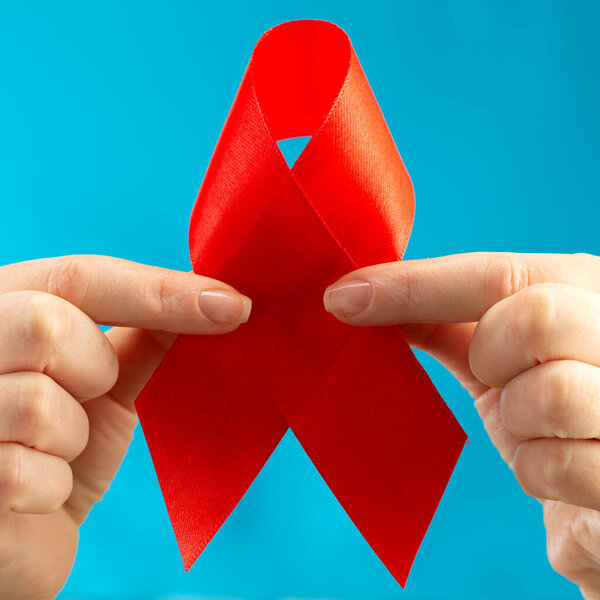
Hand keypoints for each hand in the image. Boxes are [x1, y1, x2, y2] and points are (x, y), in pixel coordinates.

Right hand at [0, 255, 250, 599]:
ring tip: (51, 453)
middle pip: (49, 327)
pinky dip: (49, 487)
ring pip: (41, 404)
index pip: (79, 278)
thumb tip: (211, 300)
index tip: (232, 305)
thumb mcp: (101, 386)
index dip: (161, 290)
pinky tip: (32, 493)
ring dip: (71, 439)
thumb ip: (139, 338)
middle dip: (92, 372)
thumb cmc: (58, 450)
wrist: (15, 536)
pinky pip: (22, 473)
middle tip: (85, 399)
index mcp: (3, 311)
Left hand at [324, 252, 599, 598]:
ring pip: (550, 392)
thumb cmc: (551, 419)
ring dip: (518, 421)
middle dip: (491, 356)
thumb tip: (362, 294)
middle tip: (496, 379)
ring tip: (535, 429)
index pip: (499, 273)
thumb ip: (445, 322)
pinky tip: (556, 471)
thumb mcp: (501, 359)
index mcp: (590, 292)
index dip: (414, 285)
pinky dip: (535, 470)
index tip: (345, 297)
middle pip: (533, 316)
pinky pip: (557, 464)